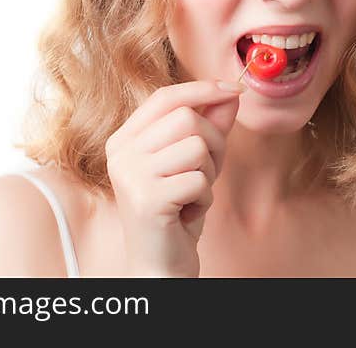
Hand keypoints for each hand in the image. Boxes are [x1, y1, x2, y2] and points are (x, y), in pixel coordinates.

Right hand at [104, 79, 243, 276]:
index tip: (234, 89)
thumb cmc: (177, 211)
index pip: (165, 96)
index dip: (202, 89)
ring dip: (209, 174)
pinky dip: (204, 199)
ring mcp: (130, 175)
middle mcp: (121, 153)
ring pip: (196, 147)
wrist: (160, 265)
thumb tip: (230, 93)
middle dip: (214, 143)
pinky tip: (187, 213)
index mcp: (125, 139)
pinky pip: (199, 180)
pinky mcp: (146, 199)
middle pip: (187, 118)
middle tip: (207, 173)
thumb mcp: (194, 161)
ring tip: (192, 194)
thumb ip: (209, 125)